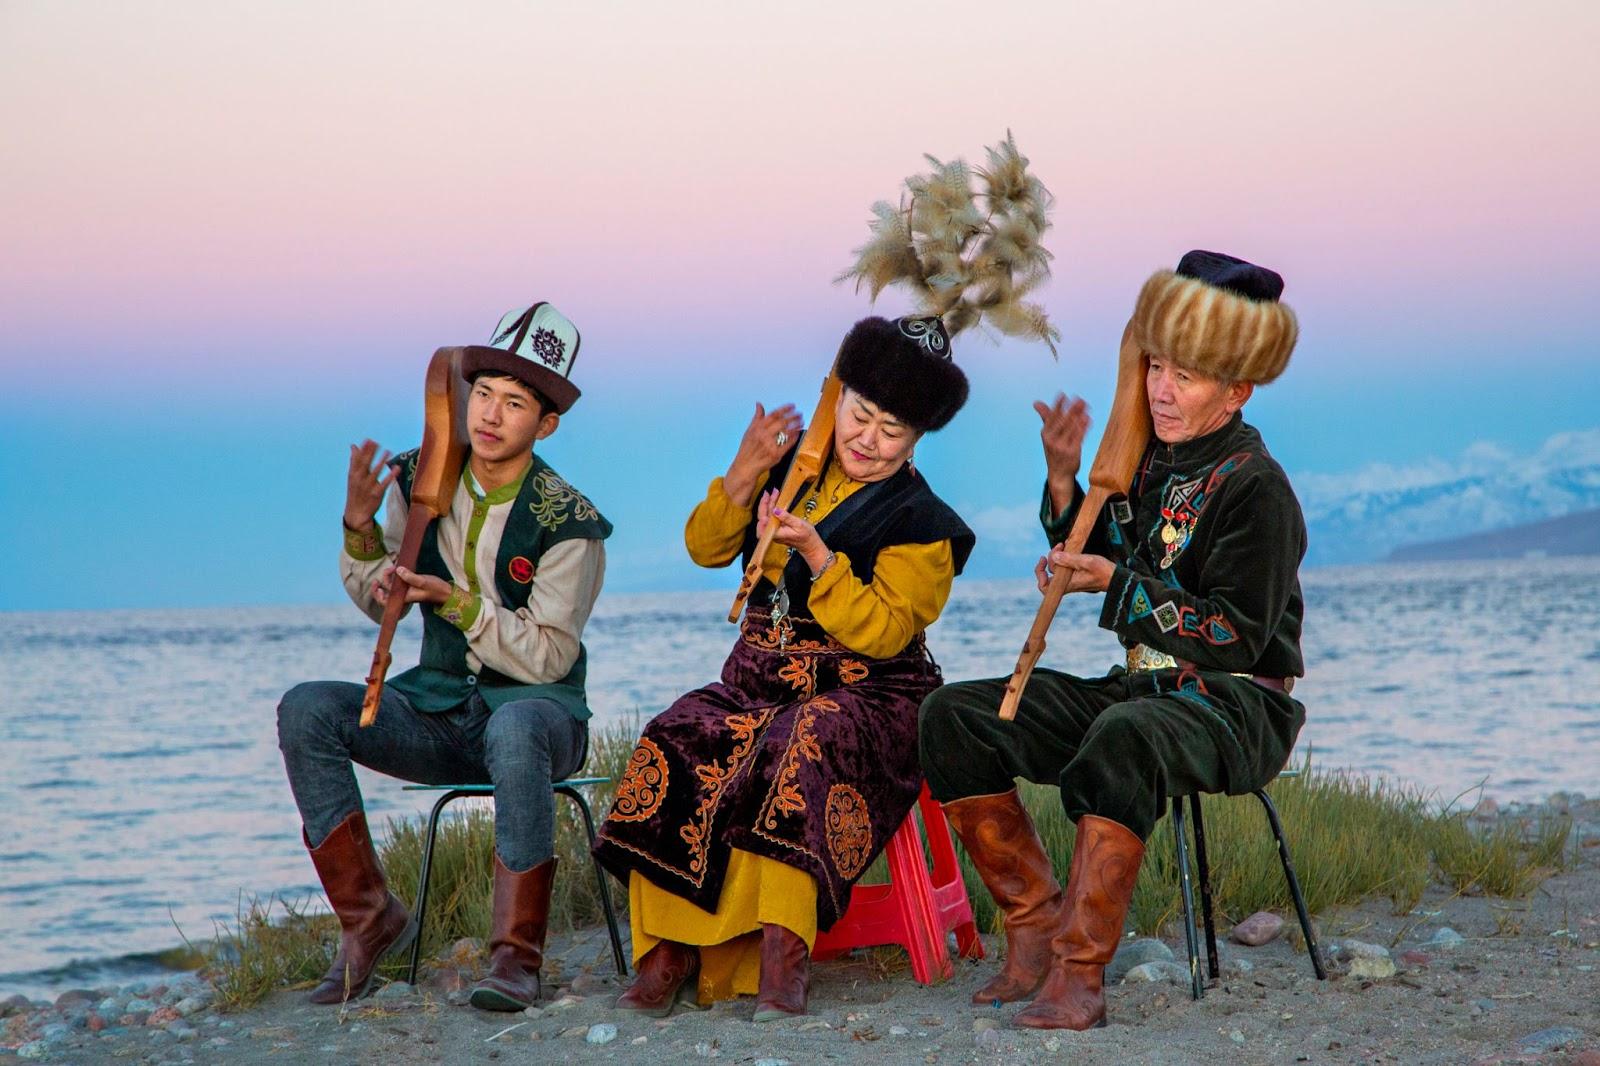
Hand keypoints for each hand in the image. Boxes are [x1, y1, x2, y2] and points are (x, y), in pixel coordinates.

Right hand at [345, 439, 397, 530]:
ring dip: (381, 461)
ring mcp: (368, 487)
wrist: (356, 513)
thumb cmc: (356, 491)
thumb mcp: (352, 476)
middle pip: (365, 464)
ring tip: (388, 451)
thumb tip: (354, 446)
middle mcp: (359, 480)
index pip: (358, 460)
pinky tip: (396, 468)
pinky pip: (384, 483)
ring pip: (375, 472)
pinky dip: (390, 475)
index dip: (363, 450)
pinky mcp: (377, 494)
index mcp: (353, 474)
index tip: (369, 440)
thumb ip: (354, 461)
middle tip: (377, 443)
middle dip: (370, 453)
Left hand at [372, 566, 453, 606]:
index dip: (377, 594)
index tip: (378, 583)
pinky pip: (398, 582)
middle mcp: (403, 595)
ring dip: (389, 578)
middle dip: (381, 583)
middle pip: (386, 593)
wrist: (445, 592)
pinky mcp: (411, 586)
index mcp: (404, 597)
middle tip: (385, 572)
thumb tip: (398, 569)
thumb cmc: (436, 589)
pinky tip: (398, 568)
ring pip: (391, 587)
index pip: (385, 601)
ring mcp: (407, 591)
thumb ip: (410, 577)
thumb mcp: (424, 582)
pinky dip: (396, 576)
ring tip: (393, 568)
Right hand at [724, 403, 804, 505]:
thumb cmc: (747, 449)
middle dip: (793, 416)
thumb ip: (757, 417)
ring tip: (801, 422)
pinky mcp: (775, 455)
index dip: (784, 409)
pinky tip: (798, 433)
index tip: (792, 406)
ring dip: (796, 426)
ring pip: (786, 433)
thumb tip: (759, 404)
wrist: (745, 466)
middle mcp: (763, 436)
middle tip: (799, 413)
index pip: (773, 415)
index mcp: (757, 428)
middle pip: (781, 422)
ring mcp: (770, 445)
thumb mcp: (749, 431)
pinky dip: (794, 438)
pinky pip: (788, 444)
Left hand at [757, 489, 829, 572]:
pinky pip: (771, 516)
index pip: (763, 526)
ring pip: (766, 515)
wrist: (810, 543)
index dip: (761, 515)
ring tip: (773, 493)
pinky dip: (772, 507)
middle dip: (764, 504)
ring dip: (768, 503)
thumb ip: (786, 517)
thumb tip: (775, 510)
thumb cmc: (806, 536)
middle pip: (763, 518)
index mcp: (777, 534)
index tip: (765, 504)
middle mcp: (773, 533)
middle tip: (768, 493)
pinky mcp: (776, 527)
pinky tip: (774, 500)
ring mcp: (774, 530)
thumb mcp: (798, 524)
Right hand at [1033, 394, 1090, 514]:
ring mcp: (1061, 446)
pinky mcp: (1072, 452)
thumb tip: (1036, 402)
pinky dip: (1084, 427)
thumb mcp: (1048, 434)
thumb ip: (1046, 417)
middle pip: (1063, 421)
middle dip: (1072, 409)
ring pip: (1071, 428)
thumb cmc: (1055, 450)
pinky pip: (1079, 437)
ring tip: (1086, 406)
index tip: (1063, 395)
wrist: (1059, 474)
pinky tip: (1088, 419)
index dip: (1057, 406)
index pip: (1051, 417)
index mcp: (1045, 434)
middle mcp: (1052, 440)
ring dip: (1079, 416)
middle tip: (1080, 399)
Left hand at [1034, 544, 1114, 593]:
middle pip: (1051, 571)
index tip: (1044, 559)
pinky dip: (1066, 557)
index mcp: (1067, 583)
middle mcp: (1067, 583)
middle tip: (1060, 546)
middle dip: (1053, 557)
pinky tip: (1070, 548)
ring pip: (1058, 567)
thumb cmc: (1104, 572)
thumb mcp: (1087, 561)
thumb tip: (1054, 556)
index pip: (1044, 587)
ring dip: (1059, 555)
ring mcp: (1072, 580)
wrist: (1116, 578)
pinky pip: (1066, 566)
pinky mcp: (1077, 575)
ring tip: (1065, 545)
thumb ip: (1070, 559)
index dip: (1039, 573)